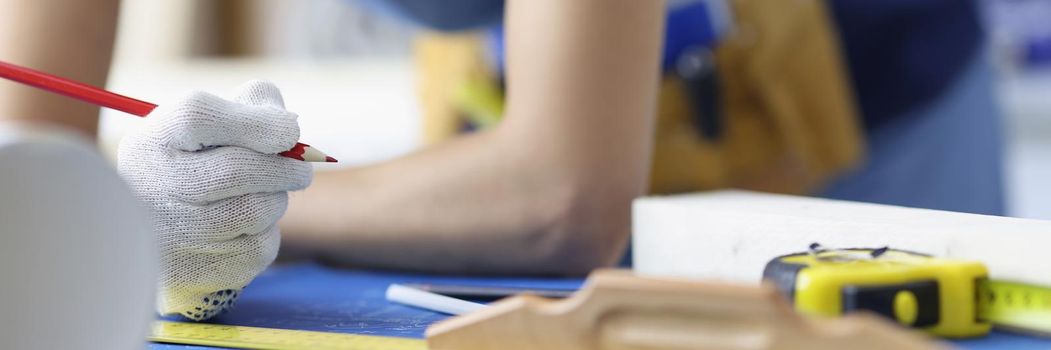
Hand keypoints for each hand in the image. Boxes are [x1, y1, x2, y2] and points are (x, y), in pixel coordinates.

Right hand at [118, 80, 311, 319]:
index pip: (197, 115)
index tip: (290, 131)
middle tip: (302, 168)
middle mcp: (154, 184)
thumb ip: (253, 105)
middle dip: (286, 168)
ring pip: (255, 211)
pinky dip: (266, 234)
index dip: (255, 122)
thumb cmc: (200, 164)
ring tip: (262, 195)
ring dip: (275, 200)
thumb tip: (289, 123)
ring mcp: (171, 232)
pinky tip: (246, 229)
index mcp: (155, 138)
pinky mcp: (193, 271)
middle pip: (236, 169)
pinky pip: (257, 248)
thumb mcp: (213, 126)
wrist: (164, 234)